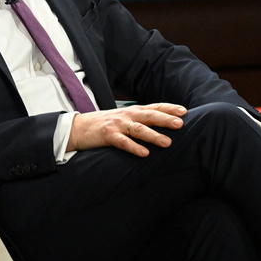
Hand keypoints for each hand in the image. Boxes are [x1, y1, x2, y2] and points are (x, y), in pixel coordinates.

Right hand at [67, 102, 186, 156]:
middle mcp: (126, 115)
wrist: (77, 128)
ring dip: (153, 135)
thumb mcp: (122, 119)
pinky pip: (123, 142)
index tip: (184, 111)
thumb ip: (139, 120)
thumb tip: (161, 126)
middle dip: (165, 119)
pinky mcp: (107, 136)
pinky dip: (134, 147)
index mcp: (132, 111)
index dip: (169, 108)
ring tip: (167, 143)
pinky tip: (144, 154)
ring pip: (138, 129)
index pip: (154, 107)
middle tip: (181, 124)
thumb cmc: (102, 125)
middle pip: (149, 116)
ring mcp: (116, 125)